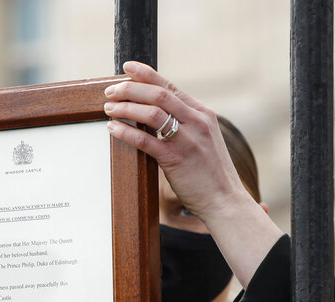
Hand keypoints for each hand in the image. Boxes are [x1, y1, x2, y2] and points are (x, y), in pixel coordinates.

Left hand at [103, 63, 247, 223]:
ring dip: (126, 108)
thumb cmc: (211, 174)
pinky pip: (145, 140)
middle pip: (158, 94)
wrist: (225, 200)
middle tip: (111, 91)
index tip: (127, 68)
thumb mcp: (204, 140)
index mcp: (203, 113)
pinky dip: (126, 131)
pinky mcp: (176, 159)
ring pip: (150, 113)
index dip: (146, 74)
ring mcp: (187, 139)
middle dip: (131, 88)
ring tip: (109, 108)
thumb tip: (158, 115)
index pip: (170, 86)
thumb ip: (186, 124)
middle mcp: (196, 121)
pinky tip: (113, 128)